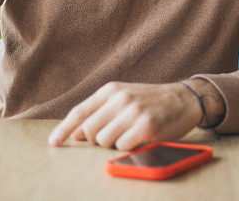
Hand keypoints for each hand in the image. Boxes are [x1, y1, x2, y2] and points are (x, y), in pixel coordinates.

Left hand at [47, 81, 203, 150]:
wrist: (184, 98)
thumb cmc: (150, 101)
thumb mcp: (123, 99)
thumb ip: (100, 112)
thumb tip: (75, 133)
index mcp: (111, 90)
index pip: (79, 112)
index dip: (63, 129)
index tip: (53, 143)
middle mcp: (120, 98)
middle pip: (89, 131)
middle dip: (97, 139)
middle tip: (114, 135)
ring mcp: (133, 112)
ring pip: (104, 141)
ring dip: (114, 144)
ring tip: (130, 134)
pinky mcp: (146, 126)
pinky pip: (123, 147)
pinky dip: (128, 147)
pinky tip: (139, 138)